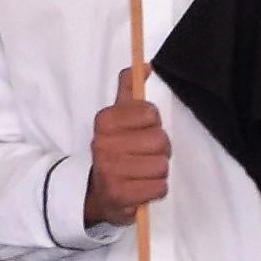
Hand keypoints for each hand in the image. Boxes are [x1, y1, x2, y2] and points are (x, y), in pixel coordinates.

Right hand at [84, 82, 172, 225]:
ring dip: (158, 171)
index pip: (151, 113)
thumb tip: (145, 66)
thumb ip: (129, 89)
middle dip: (160, 150)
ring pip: (162, 165)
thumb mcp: (118, 117)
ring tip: (143, 172)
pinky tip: (143, 187)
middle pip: (160, 140)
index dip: (153, 124)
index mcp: (104, 121)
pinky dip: (156, 190)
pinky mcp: (119, 195)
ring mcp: (110, 171)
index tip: (141, 132)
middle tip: (145, 156)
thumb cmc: (116, 150)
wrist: (99, 192)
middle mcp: (103, 144)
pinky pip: (159, 188)